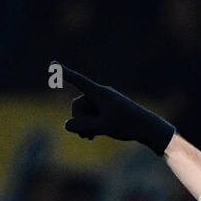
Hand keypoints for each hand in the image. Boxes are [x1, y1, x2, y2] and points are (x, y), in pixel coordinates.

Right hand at [56, 64, 174, 155]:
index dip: (65, 74)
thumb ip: (84, 126)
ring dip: (84, 125)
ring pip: (84, 112)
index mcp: (100, 93)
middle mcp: (100, 94)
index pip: (79, 81)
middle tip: (86, 136)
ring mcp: (103, 101)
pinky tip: (93, 135)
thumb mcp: (104, 128)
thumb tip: (66, 125)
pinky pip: (91, 115)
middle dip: (79, 120)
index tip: (53, 63)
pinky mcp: (106, 108)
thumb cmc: (128, 126)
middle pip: (78, 105)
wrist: (148, 128)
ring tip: (90, 137)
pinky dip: (90, 124)